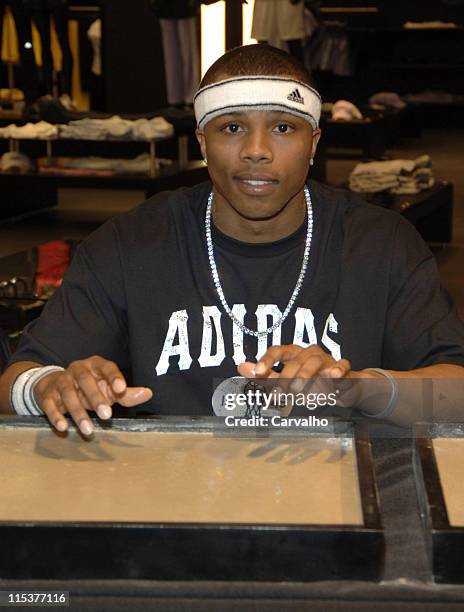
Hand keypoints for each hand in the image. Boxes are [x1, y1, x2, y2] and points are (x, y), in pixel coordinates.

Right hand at [33, 356, 151, 435]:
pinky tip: (63, 427)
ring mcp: (62, 381)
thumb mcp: (109, 389)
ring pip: (68, 394)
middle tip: (107, 415)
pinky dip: (56, 415)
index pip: (107, 367)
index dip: (114, 376)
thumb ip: (126, 393)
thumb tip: (148, 393)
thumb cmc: (90, 387)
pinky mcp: (48, 394)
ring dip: (78, 413)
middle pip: (86, 381)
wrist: (55, 385)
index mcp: (96, 365)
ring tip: (88, 430)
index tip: (121, 388)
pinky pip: (50, 403)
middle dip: (96, 398)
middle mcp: (78, 369)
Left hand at [239, 344, 350, 381]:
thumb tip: (241, 367)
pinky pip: (342, 365)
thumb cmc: (310, 381)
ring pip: (315, 361)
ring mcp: (327, 358)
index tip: (256, 372)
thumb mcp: (287, 379)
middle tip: (278, 393)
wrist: (342, 385)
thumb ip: (266, 375)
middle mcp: (308, 352)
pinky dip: (338, 369)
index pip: (278, 350)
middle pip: (295, 360)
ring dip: (305, 375)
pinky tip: (333, 375)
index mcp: (293, 353)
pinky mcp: (343, 367)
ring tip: (297, 390)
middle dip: (285, 376)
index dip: (267, 360)